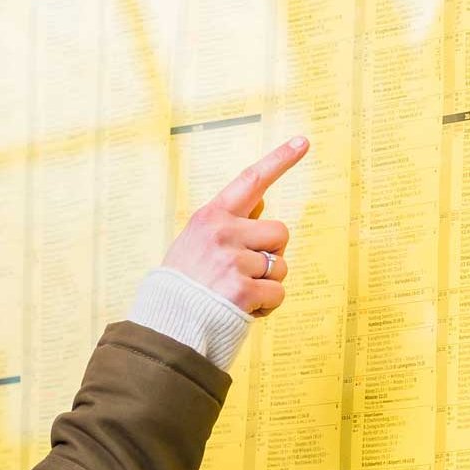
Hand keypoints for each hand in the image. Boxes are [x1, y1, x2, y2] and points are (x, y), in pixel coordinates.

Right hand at [161, 136, 308, 316]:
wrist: (166, 327)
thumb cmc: (184, 286)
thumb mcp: (195, 243)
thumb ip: (227, 224)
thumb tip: (262, 203)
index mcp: (210, 217)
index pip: (250, 180)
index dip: (279, 160)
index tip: (303, 142)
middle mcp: (222, 233)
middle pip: (279, 232)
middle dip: (273, 254)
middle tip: (246, 272)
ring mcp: (233, 261)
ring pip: (281, 266)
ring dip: (267, 284)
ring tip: (236, 293)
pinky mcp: (243, 290)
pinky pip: (278, 293)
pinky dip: (267, 306)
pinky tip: (243, 309)